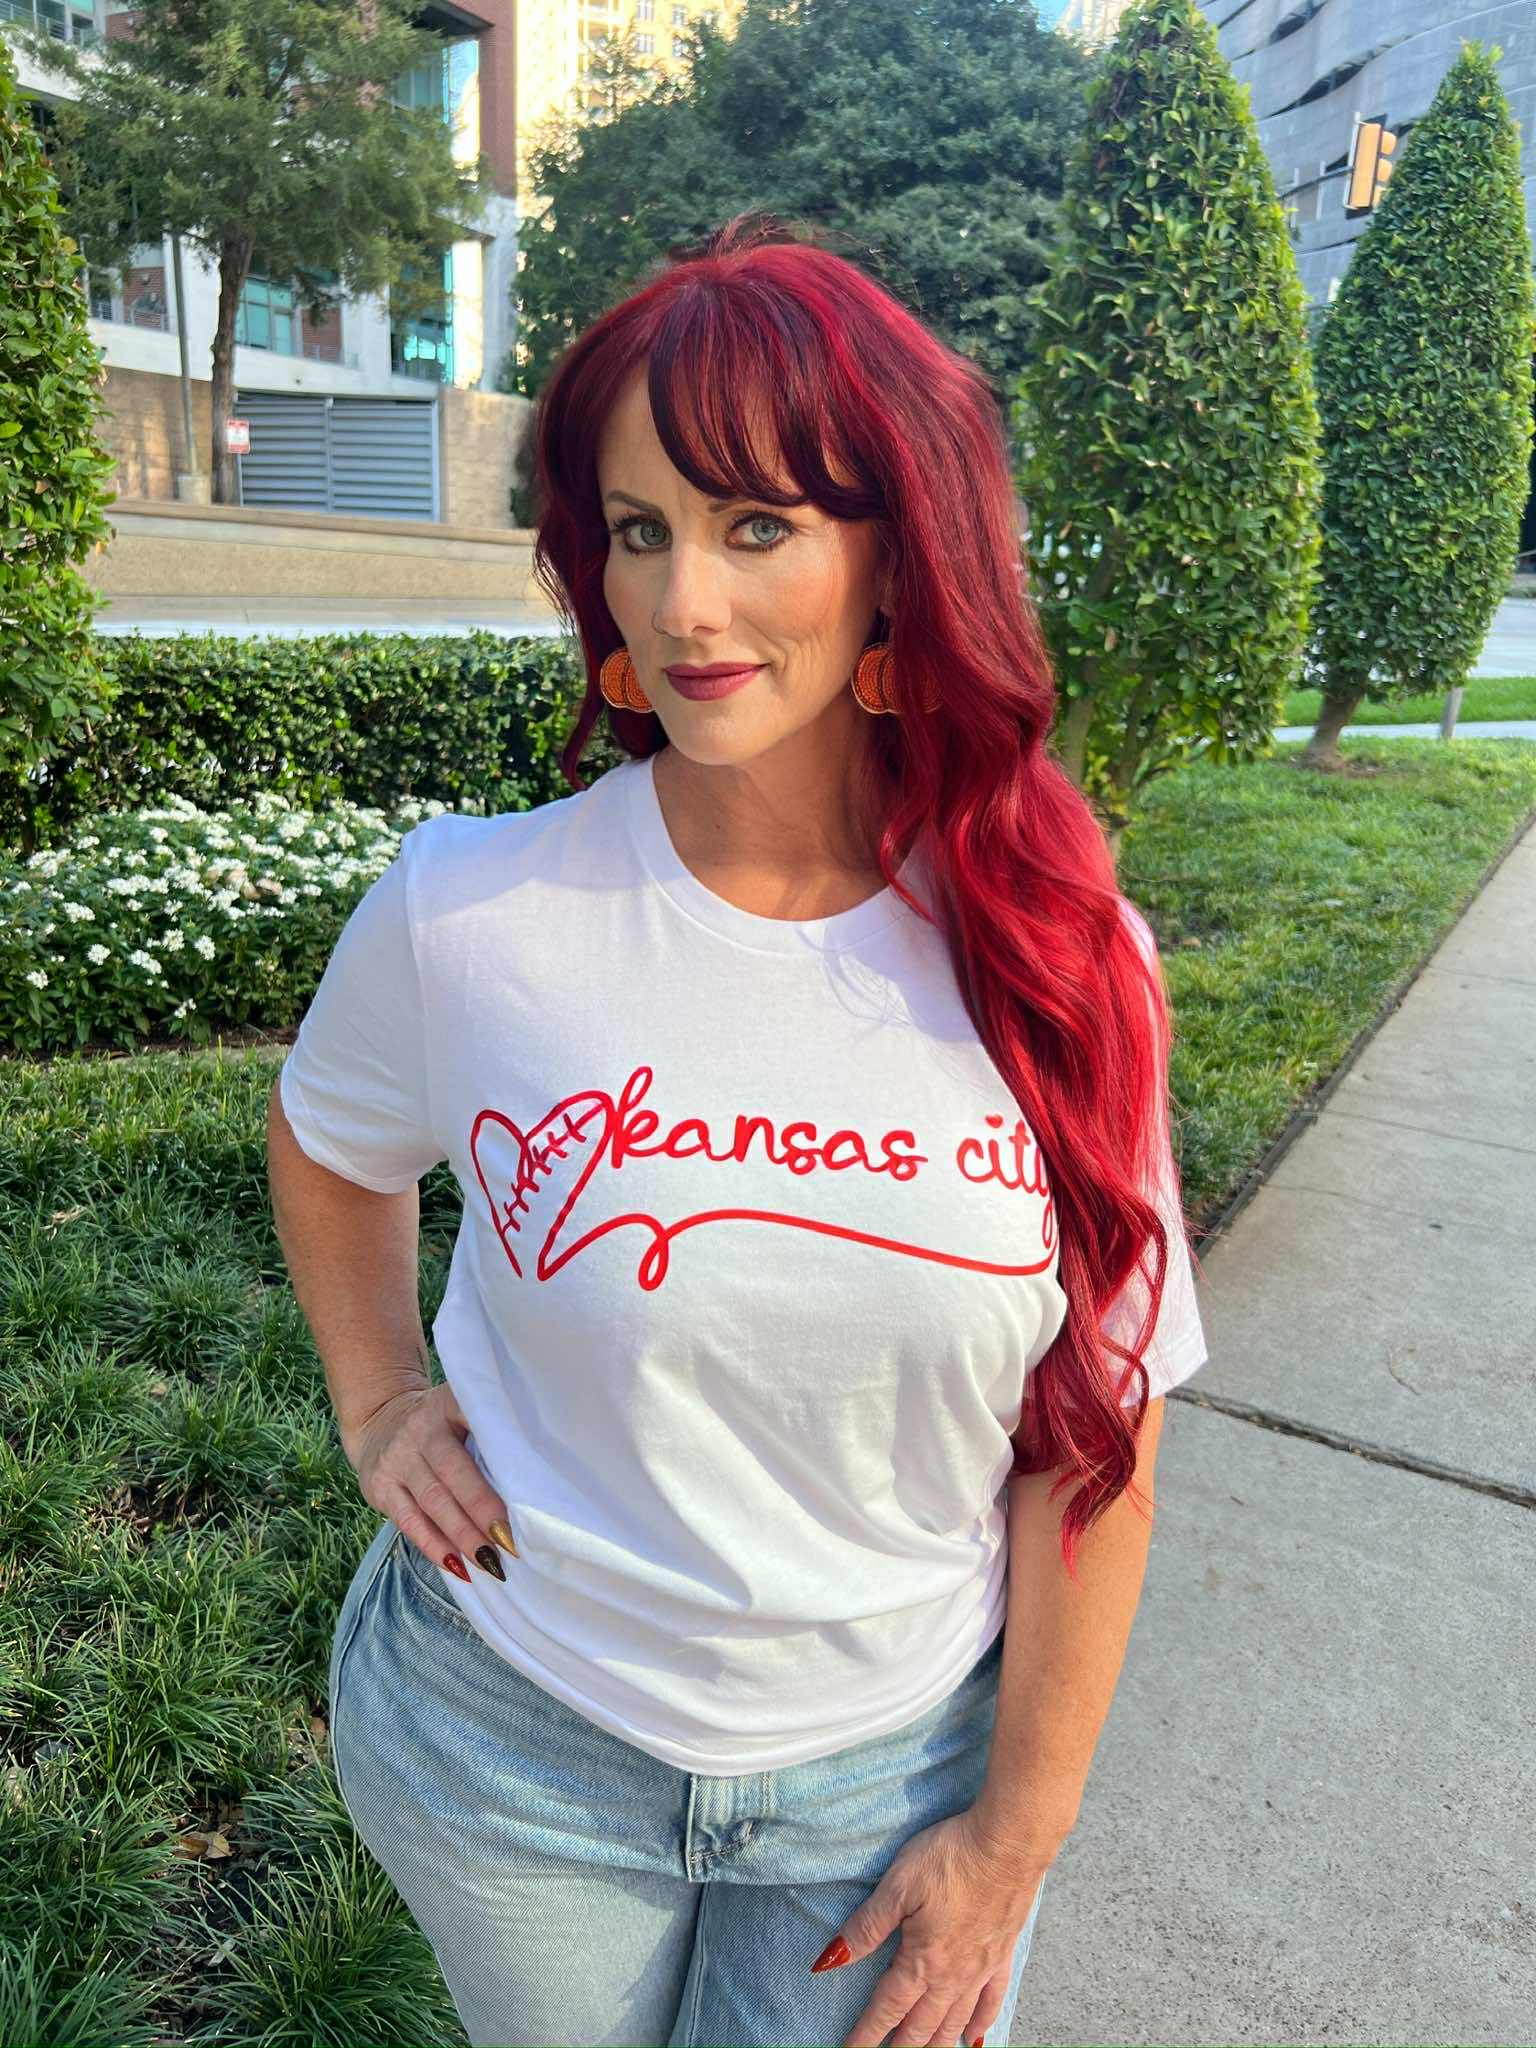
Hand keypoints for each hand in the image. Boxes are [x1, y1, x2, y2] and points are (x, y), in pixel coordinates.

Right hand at [341, 1382, 517, 1582]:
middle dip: (483, 1509)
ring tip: (490, 1562)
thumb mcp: (459, 1412)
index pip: (475, 1422)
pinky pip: (410, 1522)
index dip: (499, 1451)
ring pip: (433, 1502)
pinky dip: (435, 1546)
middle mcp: (419, 1430)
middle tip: (511, 1540)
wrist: (378, 1422)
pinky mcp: (379, 1488)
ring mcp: (396, 1459)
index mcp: (447, 1405)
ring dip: (463, 1536)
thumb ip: (486, 1433)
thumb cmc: (439, 1426)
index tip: (525, 1483)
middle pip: (454, 1472)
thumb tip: (530, 1483)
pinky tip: (458, 1566)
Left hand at [812, 1808, 1053, 2047]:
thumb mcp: (897, 1887)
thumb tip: (829, 1961)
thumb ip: (865, 1928)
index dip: (867, 2034)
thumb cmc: (950, 1858)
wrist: (1008, 1845)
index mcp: (921, 1961)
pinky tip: (973, 2037)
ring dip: (935, 2044)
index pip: (887, 2008)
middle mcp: (952, 1976)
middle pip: (920, 2025)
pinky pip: (991, 2002)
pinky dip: (980, 2025)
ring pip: (954, 2022)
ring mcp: (981, 1969)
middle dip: (899, 2047)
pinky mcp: (1003, 1955)